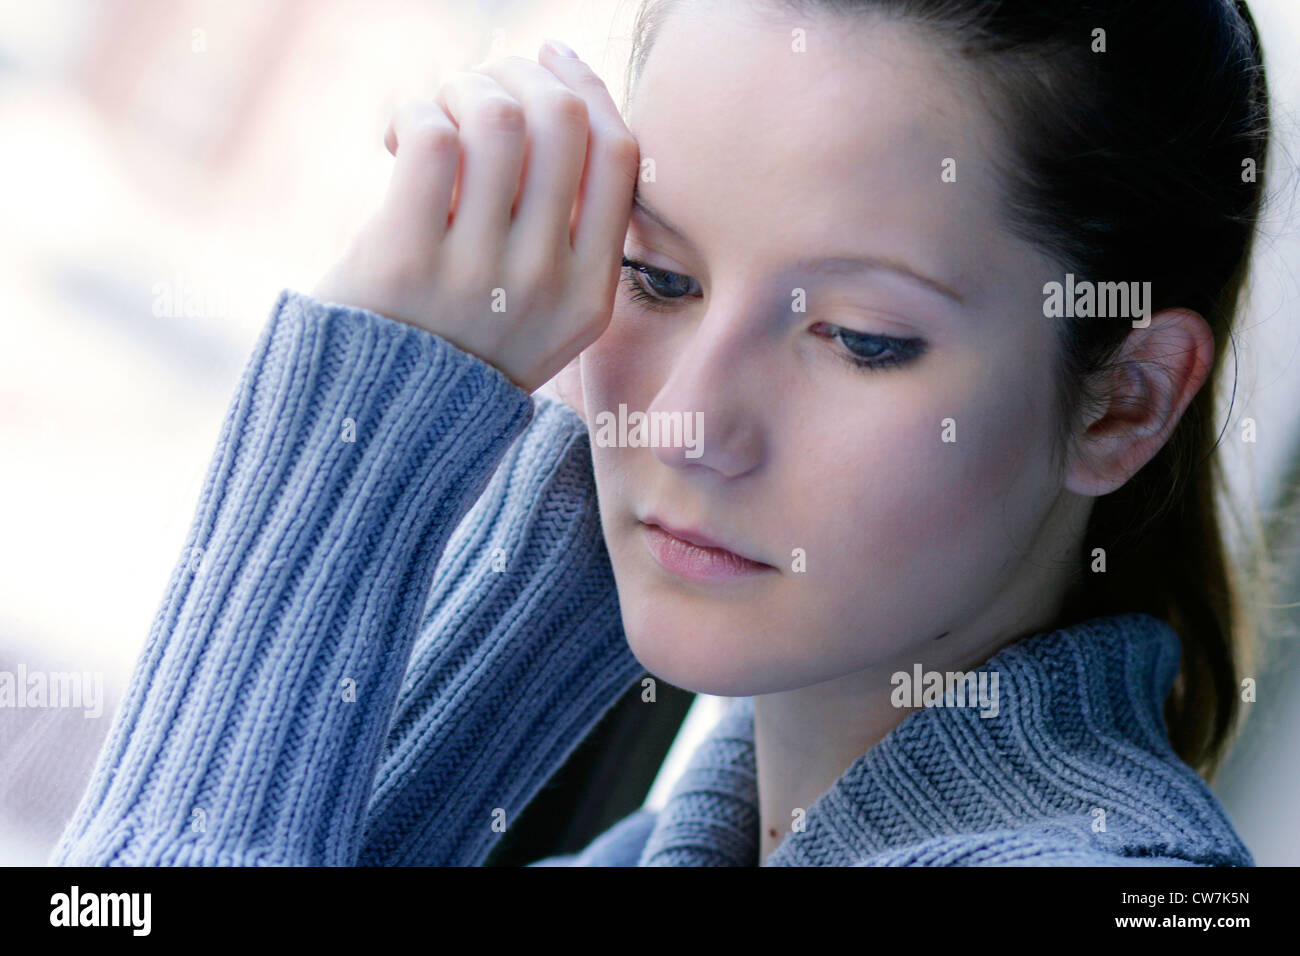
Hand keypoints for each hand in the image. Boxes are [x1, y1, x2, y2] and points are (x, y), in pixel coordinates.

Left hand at [312, 41, 638, 392]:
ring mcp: (480, 275)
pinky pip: (433, 139)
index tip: (549, 56)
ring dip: (460, 91)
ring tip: (434, 117)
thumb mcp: (540, 314)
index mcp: (590, 296)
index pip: (618, 156)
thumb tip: (554, 99)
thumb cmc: (457, 347)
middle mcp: (546, 285)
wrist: (377, 423)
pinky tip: (399, 142)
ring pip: (497, 118)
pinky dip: (416, 116)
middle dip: (515, 77)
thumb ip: (564, 233)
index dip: (587, 85)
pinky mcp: (408, 261)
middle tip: (475, 91)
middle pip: (560, 121)